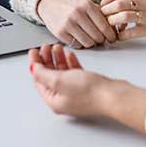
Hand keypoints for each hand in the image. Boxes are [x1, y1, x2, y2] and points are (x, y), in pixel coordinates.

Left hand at [27, 44, 145, 130]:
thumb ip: (43, 74)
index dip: (35, 63)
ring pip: (62, 73)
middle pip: (49, 75)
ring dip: (58, 59)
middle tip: (46, 46)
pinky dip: (70, 62)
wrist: (112, 96)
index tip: (34, 51)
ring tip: (57, 47)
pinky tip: (70, 54)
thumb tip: (33, 69)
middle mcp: (63, 98)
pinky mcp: (86, 88)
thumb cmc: (89, 92)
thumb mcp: (59, 80)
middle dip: (46, 59)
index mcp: (53, 100)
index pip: (38, 79)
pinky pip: (74, 73)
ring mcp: (75, 93)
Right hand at [36, 0, 116, 47]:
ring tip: (89, 37)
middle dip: (101, 39)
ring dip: (91, 43)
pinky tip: (79, 37)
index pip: (104, 26)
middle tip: (100, 38)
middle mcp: (77, 14)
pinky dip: (80, 43)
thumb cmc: (72, 6)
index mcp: (87, 5)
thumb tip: (116, 29)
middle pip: (98, 36)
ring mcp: (68, 24)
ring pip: (88, 43)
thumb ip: (101, 15)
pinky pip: (77, 45)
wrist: (50, 3)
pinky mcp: (60, 33)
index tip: (112, 38)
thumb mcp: (87, 4)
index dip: (111, 35)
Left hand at [100, 0, 145, 40]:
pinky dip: (122, 35)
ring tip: (110, 26)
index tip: (102, 4)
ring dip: (113, 22)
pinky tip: (119, 36)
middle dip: (107, 11)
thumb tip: (109, 4)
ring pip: (124, 16)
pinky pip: (132, 32)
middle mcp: (143, 4)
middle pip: (119, 4)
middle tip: (103, 16)